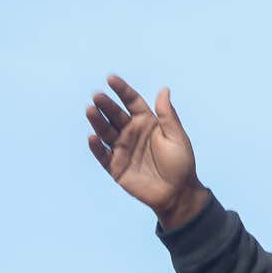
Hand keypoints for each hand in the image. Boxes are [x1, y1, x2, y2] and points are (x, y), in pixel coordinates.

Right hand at [86, 74, 208, 227]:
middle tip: (97, 96)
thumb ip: (167, 115)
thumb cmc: (180, 164)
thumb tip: (164, 89)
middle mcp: (132, 133)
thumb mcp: (176, 137)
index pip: (132, 102)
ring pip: (106, 132)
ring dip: (97, 122)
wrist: (177, 193)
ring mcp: (122, 149)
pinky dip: (97, 147)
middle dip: (106, 105)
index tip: (111, 79)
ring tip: (90, 110)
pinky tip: (92, 137)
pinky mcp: (116, 167)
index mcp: (147, 123)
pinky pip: (103, 155)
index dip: (122, 90)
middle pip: (115, 115)